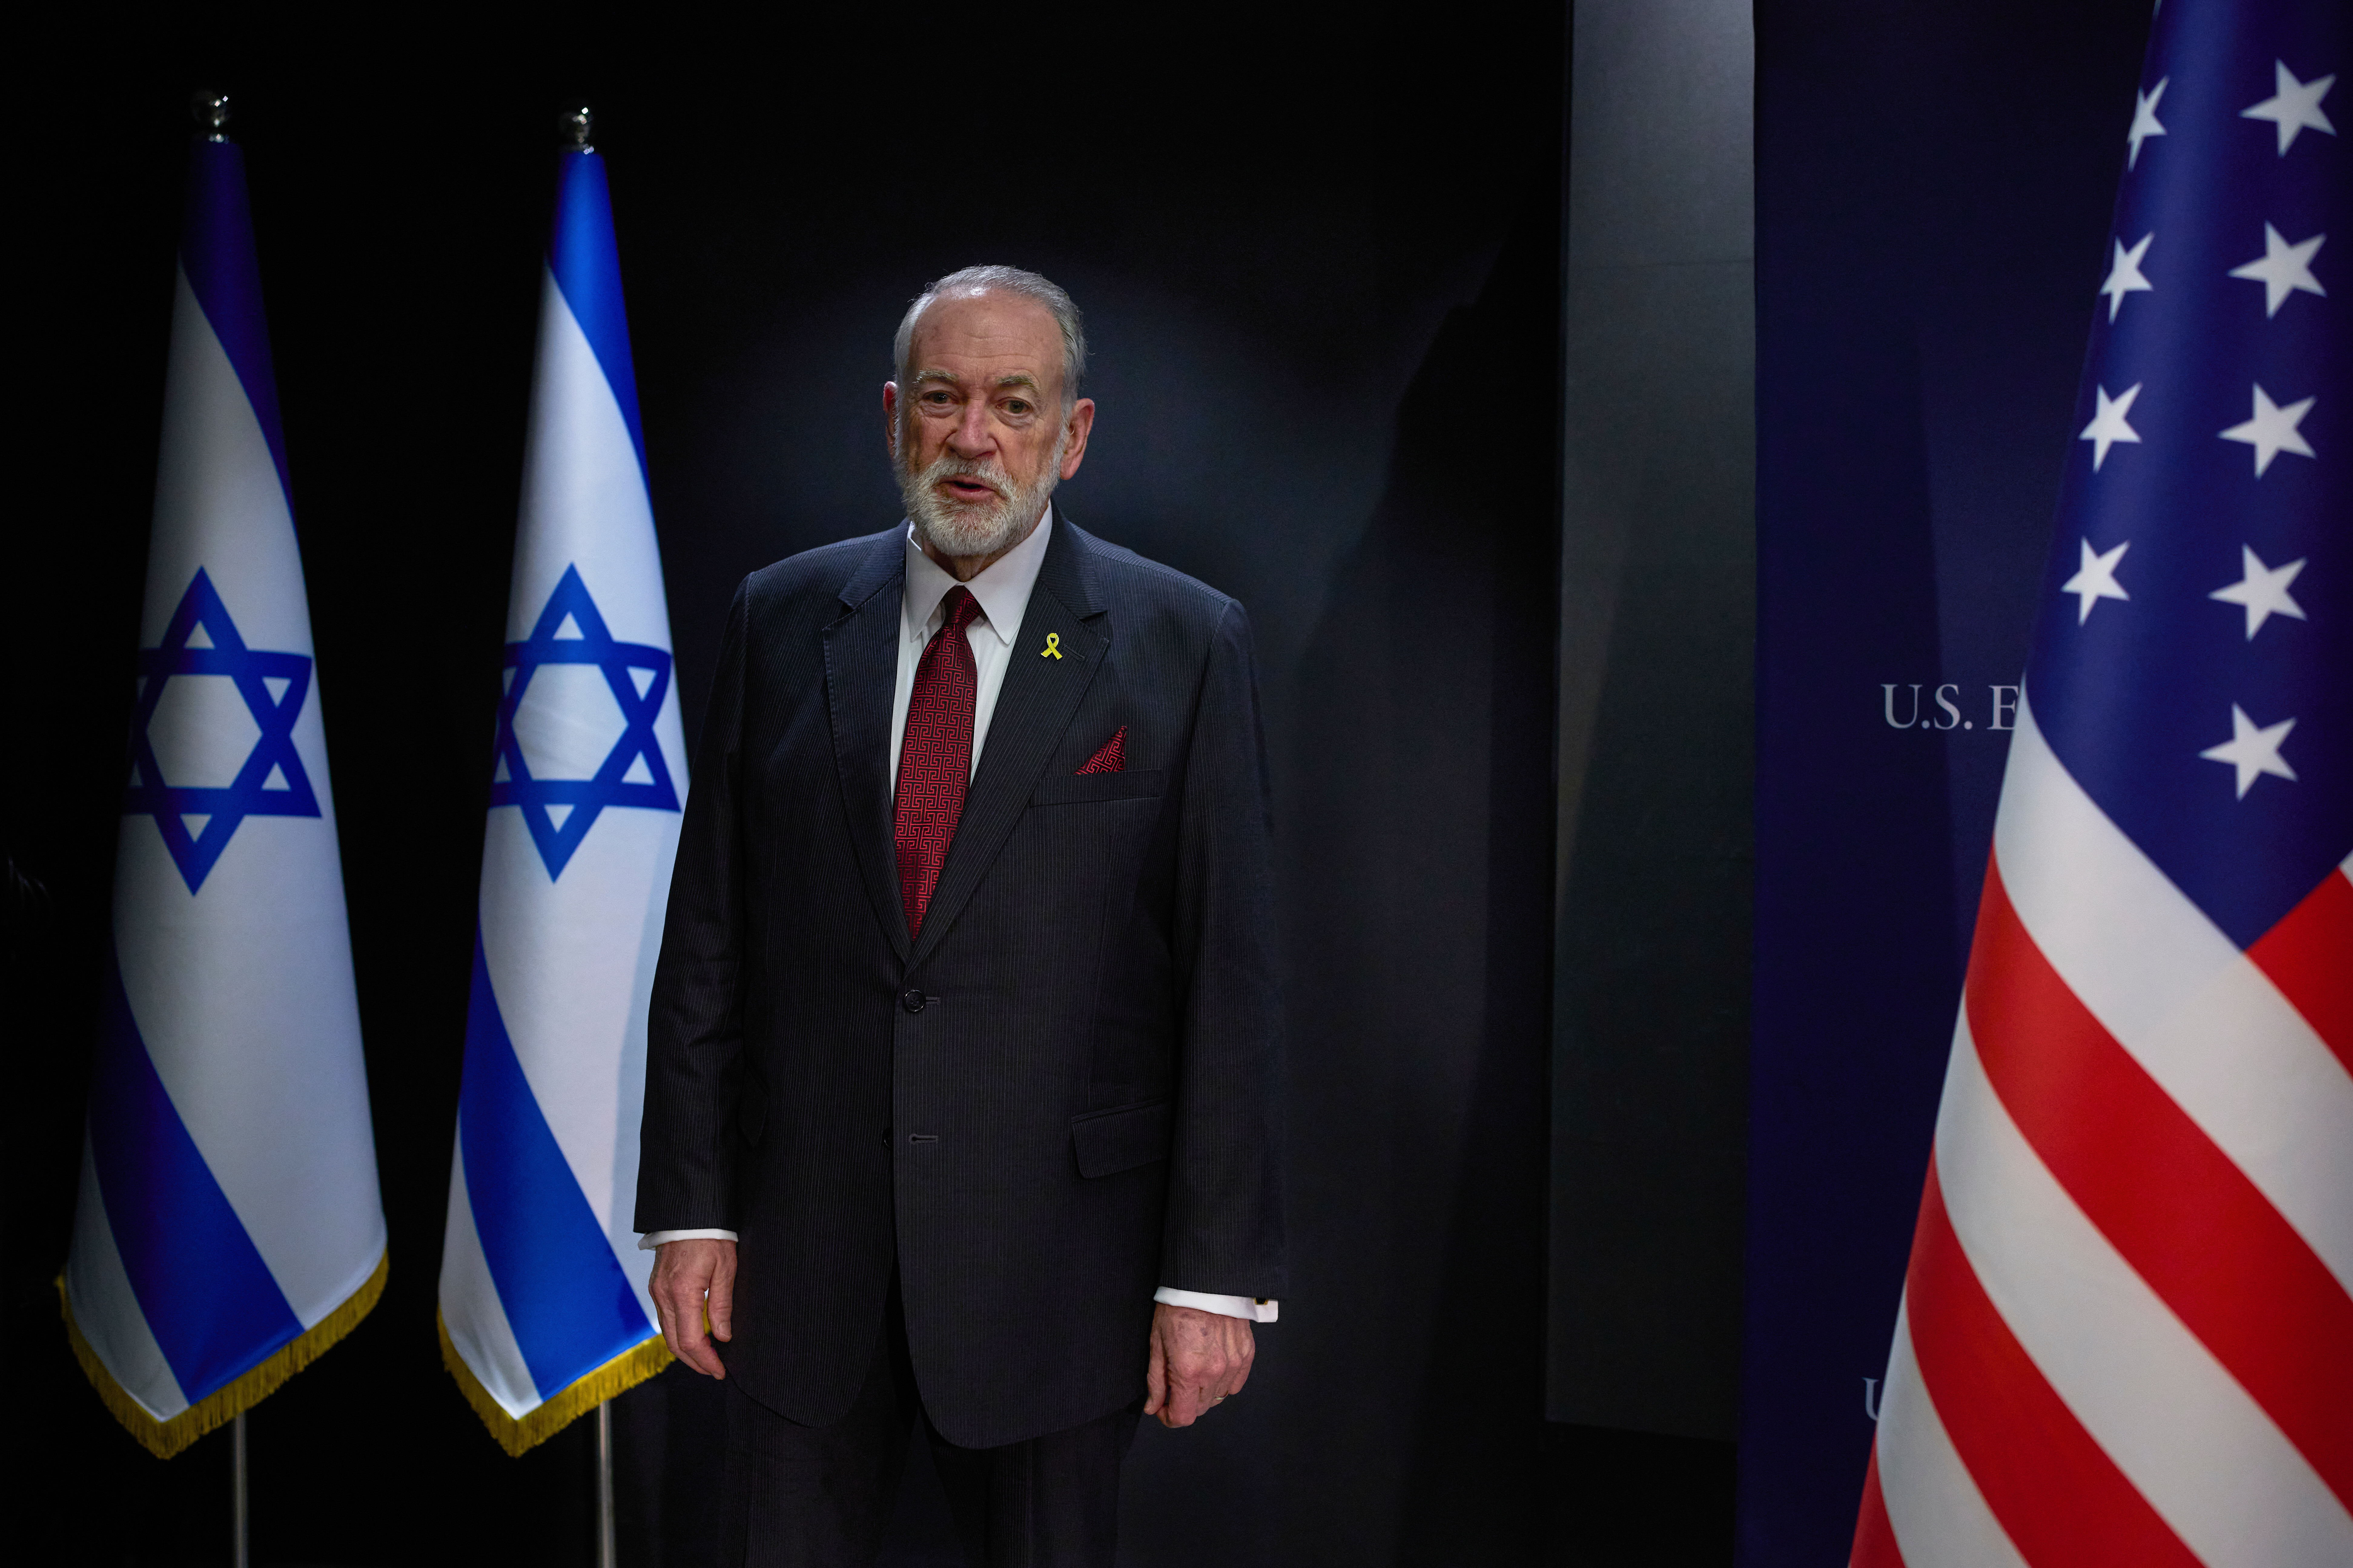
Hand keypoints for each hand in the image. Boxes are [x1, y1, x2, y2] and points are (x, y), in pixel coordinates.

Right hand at [649, 1237, 736, 1378]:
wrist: (688, 1212)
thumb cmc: (711, 1236)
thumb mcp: (725, 1269)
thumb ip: (722, 1305)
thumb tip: (722, 1337)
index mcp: (682, 1292)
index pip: (690, 1341)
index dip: (705, 1360)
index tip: (719, 1371)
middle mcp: (663, 1295)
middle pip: (674, 1343)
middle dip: (694, 1362)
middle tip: (713, 1371)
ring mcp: (657, 1291)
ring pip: (667, 1333)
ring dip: (685, 1350)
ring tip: (706, 1357)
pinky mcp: (656, 1286)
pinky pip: (665, 1318)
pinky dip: (678, 1332)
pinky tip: (694, 1335)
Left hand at [1143, 1302, 1253, 1427]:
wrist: (1205, 1282)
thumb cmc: (1176, 1309)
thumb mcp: (1156, 1343)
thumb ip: (1156, 1380)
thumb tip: (1153, 1407)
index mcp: (1188, 1371)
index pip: (1183, 1416)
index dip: (1169, 1418)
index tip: (1162, 1408)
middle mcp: (1214, 1372)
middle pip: (1200, 1409)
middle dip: (1185, 1404)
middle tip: (1175, 1386)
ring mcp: (1233, 1363)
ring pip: (1218, 1397)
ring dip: (1204, 1393)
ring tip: (1194, 1372)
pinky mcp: (1246, 1354)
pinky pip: (1236, 1384)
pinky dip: (1224, 1382)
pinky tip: (1212, 1368)